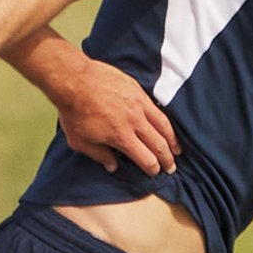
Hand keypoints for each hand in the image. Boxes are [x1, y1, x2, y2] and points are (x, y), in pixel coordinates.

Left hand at [55, 59, 178, 174]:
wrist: (74, 80)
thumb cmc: (74, 112)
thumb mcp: (80, 142)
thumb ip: (100, 156)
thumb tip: (113, 167)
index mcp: (122, 137)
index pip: (146, 159)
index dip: (153, 169)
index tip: (154, 172)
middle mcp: (135, 122)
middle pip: (159, 144)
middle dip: (167, 159)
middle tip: (171, 167)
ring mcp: (139, 104)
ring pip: (163, 125)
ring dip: (172, 140)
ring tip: (177, 149)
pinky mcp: (138, 91)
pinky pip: (157, 109)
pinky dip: (165, 121)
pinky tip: (166, 126)